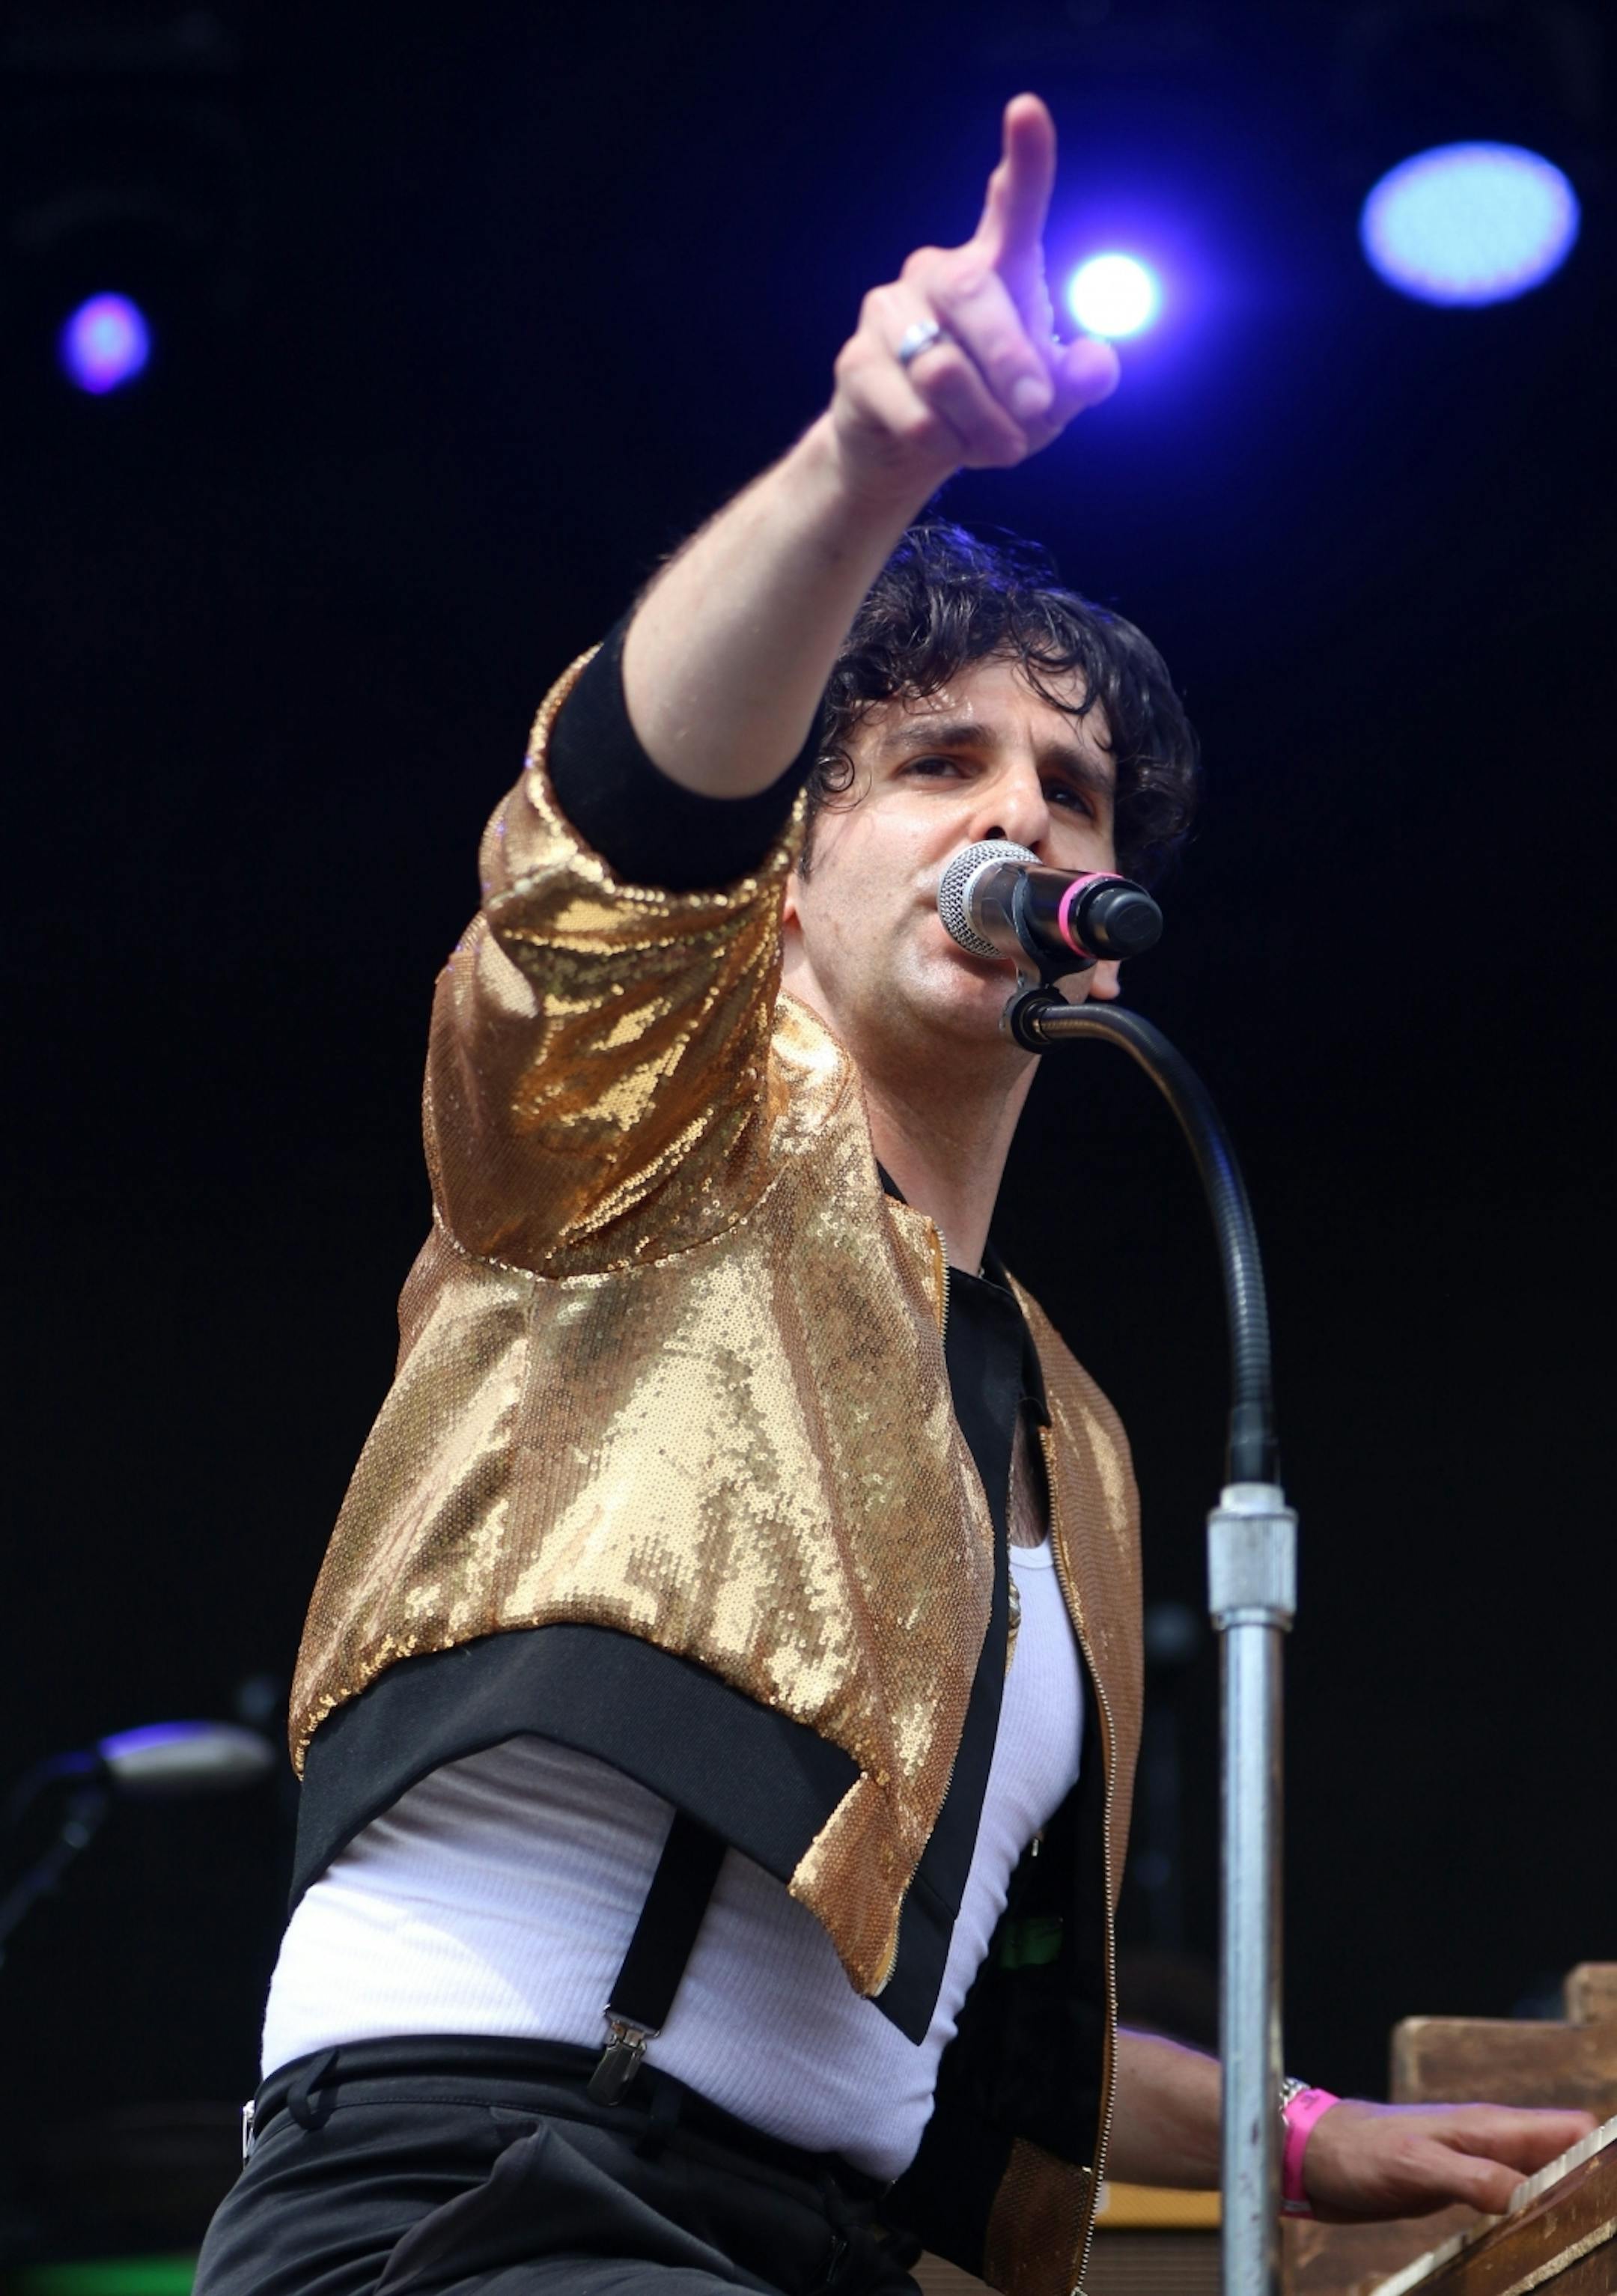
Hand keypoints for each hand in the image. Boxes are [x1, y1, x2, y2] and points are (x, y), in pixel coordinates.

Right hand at [827, 93, 1120, 505]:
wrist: (904, 455)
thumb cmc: (986, 413)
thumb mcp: (1047, 404)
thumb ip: (1077, 382)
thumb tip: (1098, 365)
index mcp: (993, 267)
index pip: (1011, 205)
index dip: (1024, 160)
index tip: (1027, 110)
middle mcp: (936, 273)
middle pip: (973, 296)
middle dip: (1012, 363)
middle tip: (1037, 410)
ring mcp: (888, 313)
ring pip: (942, 367)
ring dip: (983, 422)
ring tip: (1002, 448)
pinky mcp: (857, 363)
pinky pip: (912, 410)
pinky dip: (945, 442)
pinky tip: (950, 448)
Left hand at [1303, 2098, 1597, 2221]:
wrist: (1315, 2155)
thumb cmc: (1361, 2150)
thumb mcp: (1418, 2166)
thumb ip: (1475, 2179)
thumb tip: (1534, 2199)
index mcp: (1492, 2127)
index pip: (1573, 2130)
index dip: (1605, 2157)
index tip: (1613, 2201)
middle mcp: (1495, 2143)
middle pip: (1568, 2159)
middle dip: (1594, 2191)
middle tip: (1601, 2237)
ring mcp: (1479, 2165)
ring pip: (1545, 2182)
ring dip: (1567, 2207)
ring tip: (1584, 2245)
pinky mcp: (1463, 2189)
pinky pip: (1515, 2202)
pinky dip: (1535, 2220)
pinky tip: (1540, 2246)